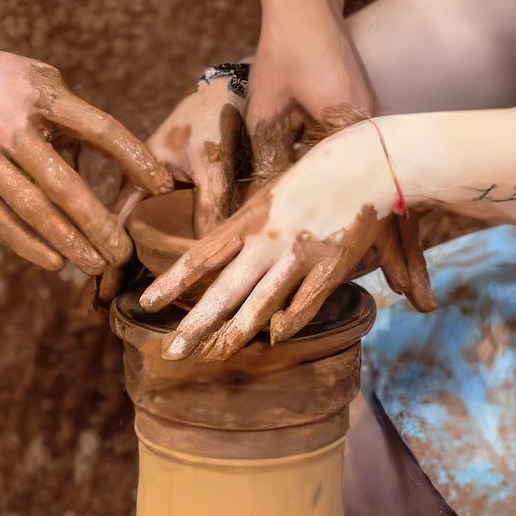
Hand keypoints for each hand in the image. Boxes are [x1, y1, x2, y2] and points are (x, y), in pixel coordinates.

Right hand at [0, 37, 171, 276]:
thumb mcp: (29, 76)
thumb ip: (65, 111)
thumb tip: (102, 155)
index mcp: (40, 93)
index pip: (99, 130)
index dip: (134, 160)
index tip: (160, 186)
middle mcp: (11, 124)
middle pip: (67, 185)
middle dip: (100, 224)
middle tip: (125, 253)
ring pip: (34, 210)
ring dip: (69, 243)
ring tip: (95, 265)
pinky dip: (28, 243)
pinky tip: (53, 261)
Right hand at [86, 65, 246, 307]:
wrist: (230, 88)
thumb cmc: (216, 120)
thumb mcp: (212, 161)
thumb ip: (209, 202)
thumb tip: (204, 251)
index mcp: (137, 172)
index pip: (114, 223)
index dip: (107, 257)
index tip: (100, 291)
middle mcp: (137, 182)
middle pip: (112, 231)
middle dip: (102, 265)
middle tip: (96, 306)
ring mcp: (149, 186)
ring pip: (127, 229)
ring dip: (117, 257)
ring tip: (106, 297)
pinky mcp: (166, 188)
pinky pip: (147, 223)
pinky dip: (140, 245)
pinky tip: (138, 268)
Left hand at [139, 120, 432, 360]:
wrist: (369, 159)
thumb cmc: (321, 173)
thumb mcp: (274, 195)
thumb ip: (252, 226)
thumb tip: (227, 246)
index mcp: (250, 218)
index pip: (202, 255)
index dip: (173, 281)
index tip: (146, 303)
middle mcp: (267, 239)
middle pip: (224, 288)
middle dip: (196, 323)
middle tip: (170, 352)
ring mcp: (298, 253)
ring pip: (260, 300)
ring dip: (235, 332)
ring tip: (214, 356)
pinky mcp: (331, 263)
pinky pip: (307, 299)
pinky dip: (291, 319)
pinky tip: (275, 339)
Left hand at [247, 0, 375, 178]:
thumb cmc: (285, 45)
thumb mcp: (266, 98)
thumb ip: (264, 143)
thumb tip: (260, 179)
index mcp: (348, 115)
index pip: (335, 169)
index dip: (309, 184)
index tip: (286, 196)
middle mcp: (369, 112)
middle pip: (342, 158)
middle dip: (312, 170)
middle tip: (283, 183)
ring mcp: (369, 102)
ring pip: (343, 142)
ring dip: (317, 151)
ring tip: (288, 160)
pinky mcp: (361, 94)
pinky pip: (345, 126)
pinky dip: (322, 133)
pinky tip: (298, 133)